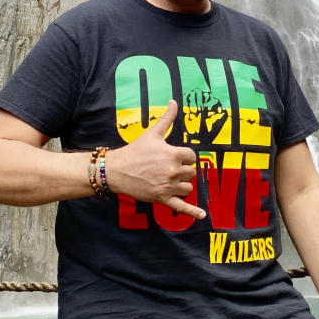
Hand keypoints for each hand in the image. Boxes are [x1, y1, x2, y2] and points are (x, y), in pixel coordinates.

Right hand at [104, 101, 206, 218]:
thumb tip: (174, 101)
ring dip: (181, 184)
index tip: (173, 156)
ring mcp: (168, 186)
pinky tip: (202, 216)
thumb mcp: (152, 133)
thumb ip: (167, 118)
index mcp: (173, 154)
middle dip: (182, 170)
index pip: (192, 157)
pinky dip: (192, 212)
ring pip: (188, 187)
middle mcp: (173, 171)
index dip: (183, 156)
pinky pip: (181, 206)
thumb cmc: (135, 151)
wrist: (116, 170)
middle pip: (191, 172)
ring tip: (168, 179)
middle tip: (166, 168)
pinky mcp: (162, 199)